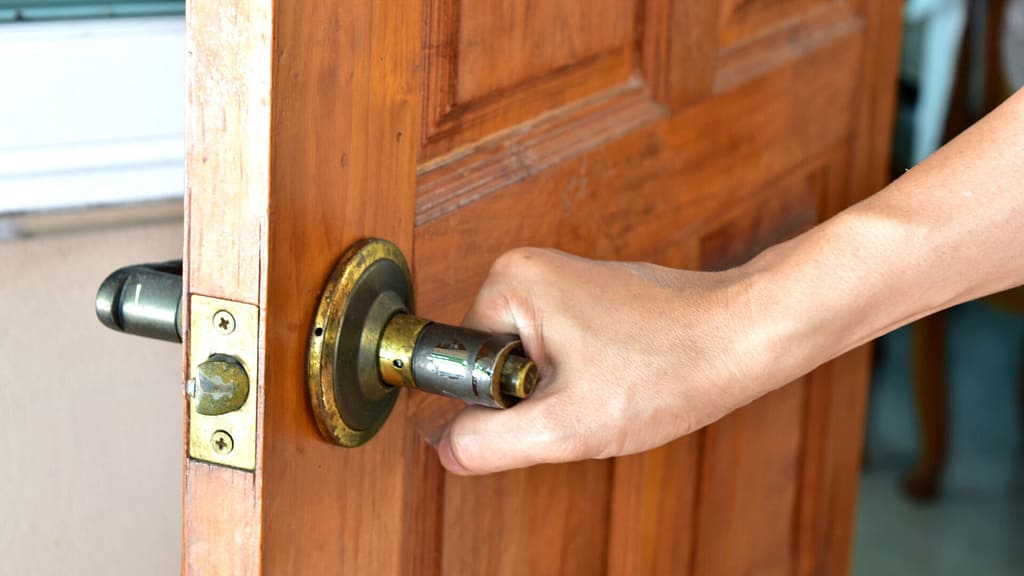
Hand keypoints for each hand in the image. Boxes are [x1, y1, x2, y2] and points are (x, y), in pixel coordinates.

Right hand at [437, 247, 788, 474]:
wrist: (744, 336)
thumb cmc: (670, 367)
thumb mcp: (567, 425)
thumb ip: (489, 442)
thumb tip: (448, 448)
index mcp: (509, 282)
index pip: (463, 367)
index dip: (502, 405)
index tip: (560, 402)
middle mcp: (529, 269)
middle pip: (495, 365)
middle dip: (536, 398)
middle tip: (589, 398)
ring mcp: (560, 280)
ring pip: (529, 364)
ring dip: (563, 390)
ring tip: (612, 384)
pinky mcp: (587, 296)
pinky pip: (558, 352)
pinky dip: (585, 377)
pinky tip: (623, 375)